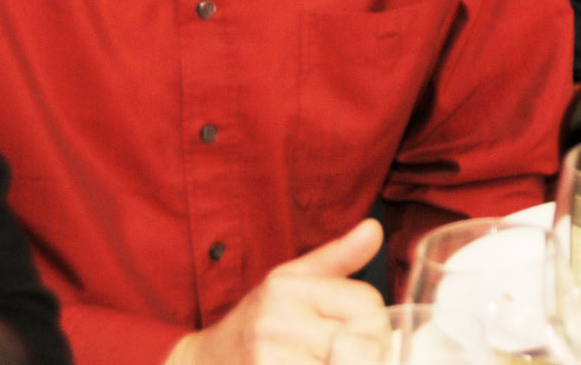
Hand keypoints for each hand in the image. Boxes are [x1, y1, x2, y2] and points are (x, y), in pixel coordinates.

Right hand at [165, 221, 381, 364]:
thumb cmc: (254, 323)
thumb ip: (337, 257)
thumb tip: (374, 229)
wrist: (203, 363)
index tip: (363, 334)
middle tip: (351, 356)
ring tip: (332, 362)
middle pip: (365, 341)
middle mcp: (278, 322)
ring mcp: (270, 360)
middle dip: (370, 354)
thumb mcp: (291, 280)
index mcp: (289, 289)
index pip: (368, 303)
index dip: (376, 323)